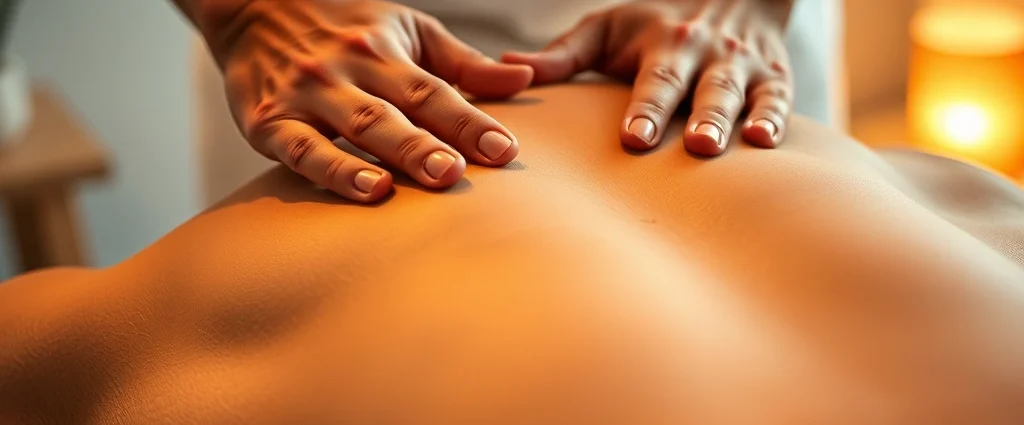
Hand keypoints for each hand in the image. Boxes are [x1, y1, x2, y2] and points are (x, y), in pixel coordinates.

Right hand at [203, 0, 532, 201]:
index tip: (505, 150)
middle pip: (396, 111)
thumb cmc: (345, 27)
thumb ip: (463, 64)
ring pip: (353, 128)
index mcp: (382, 49)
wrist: (252, 7)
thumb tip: (523, 79)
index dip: (470, 121)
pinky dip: (334, 172)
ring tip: (421, 183)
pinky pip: (302, 150)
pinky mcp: (268, 122)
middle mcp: (345, 70)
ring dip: (389, 156)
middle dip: (429, 143)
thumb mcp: (407, 31)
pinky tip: (366, 190)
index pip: (433, 90)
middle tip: (460, 173)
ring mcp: (305, 95)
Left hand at [503, 0, 793, 155]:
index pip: (654, 81)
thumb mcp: (607, 28)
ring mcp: (741, 67)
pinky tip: (767, 143)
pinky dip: (776, 120)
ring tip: (735, 145)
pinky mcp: (772, 79)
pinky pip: (779, 100)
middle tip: (697, 146)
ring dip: (736, 119)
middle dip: (701, 116)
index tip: (634, 138)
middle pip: (702, 89)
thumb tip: (507, 68)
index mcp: (662, 45)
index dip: (646, 110)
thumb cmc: (652, 23)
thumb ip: (564, 54)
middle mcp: (704, 54)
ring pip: (741, 94)